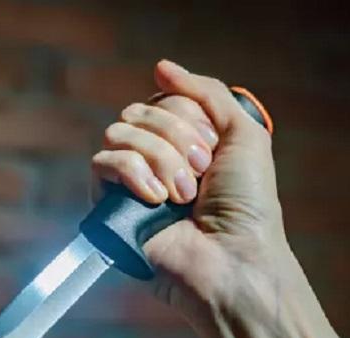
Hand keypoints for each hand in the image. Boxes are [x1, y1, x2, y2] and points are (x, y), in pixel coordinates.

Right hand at [91, 60, 298, 327]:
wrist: (234, 258)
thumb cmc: (248, 205)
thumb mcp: (244, 133)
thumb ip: (206, 93)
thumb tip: (161, 67)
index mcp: (184, 143)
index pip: (162, 100)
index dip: (187, 117)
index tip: (213, 148)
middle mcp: (155, 160)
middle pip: (138, 112)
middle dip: (175, 136)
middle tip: (200, 172)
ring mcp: (131, 185)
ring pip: (119, 133)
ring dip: (159, 158)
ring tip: (182, 195)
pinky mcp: (110, 209)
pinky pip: (102, 163)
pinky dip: (133, 174)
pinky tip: (156, 201)